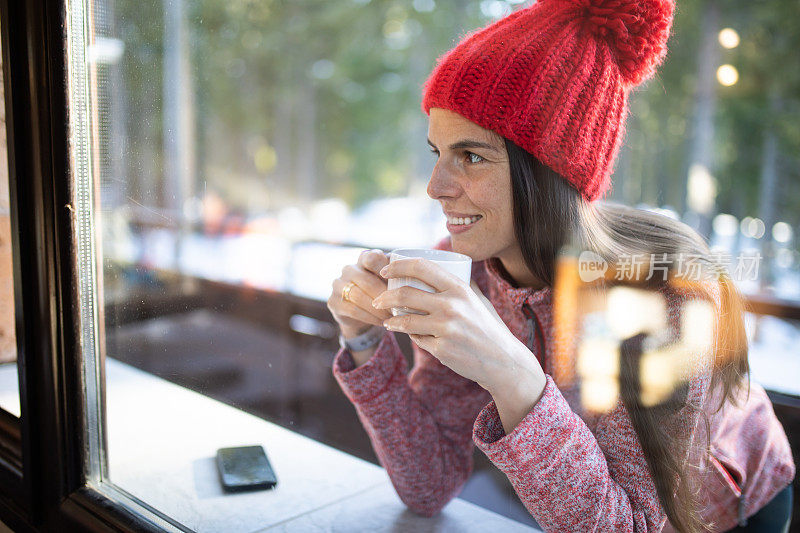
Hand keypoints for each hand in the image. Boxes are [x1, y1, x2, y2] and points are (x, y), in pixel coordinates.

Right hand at [327, 249, 392, 337]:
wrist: (363, 313)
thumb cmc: (382, 292)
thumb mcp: (391, 281)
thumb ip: (399, 276)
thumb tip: (414, 279)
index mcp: (364, 258)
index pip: (372, 258)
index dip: (384, 270)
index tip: (397, 284)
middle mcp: (349, 268)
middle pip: (366, 280)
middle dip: (384, 296)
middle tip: (398, 308)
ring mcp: (338, 284)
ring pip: (358, 295)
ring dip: (377, 309)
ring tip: (390, 317)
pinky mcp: (333, 301)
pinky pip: (352, 309)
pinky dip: (369, 317)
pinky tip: (381, 322)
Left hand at [373, 257, 541, 393]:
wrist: (503, 361)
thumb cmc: (487, 327)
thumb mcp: (476, 299)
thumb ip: (458, 284)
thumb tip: (434, 268)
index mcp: (459, 288)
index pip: (421, 267)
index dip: (398, 266)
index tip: (385, 270)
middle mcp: (452, 306)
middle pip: (405, 294)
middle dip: (384, 297)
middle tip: (378, 300)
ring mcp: (446, 329)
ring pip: (405, 320)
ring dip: (391, 321)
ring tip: (388, 321)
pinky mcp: (442, 350)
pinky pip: (417, 340)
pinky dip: (412, 337)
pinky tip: (412, 336)